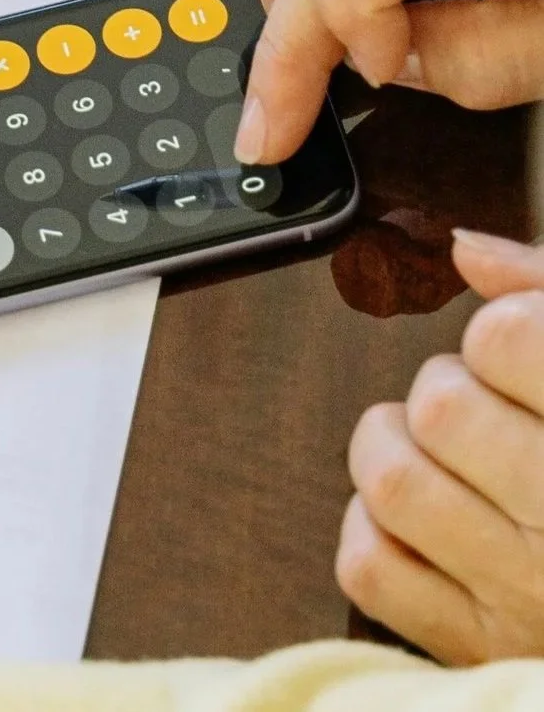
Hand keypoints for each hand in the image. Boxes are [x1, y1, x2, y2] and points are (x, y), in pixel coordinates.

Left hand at [342, 230, 543, 659]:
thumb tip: (465, 250)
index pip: (508, 341)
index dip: (505, 335)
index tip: (525, 357)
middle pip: (441, 406)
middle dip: (453, 389)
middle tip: (491, 411)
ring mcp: (529, 598)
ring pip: (392, 479)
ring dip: (399, 450)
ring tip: (449, 460)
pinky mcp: (480, 648)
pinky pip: (370, 566)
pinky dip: (379, 533)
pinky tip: (431, 527)